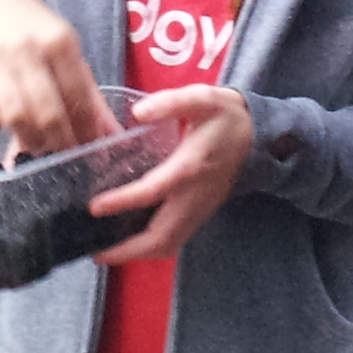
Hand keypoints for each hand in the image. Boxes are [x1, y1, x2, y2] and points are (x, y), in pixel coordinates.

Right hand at [0, 0, 112, 157]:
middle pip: (47, 111)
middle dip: (59, 142)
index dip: (87, 131)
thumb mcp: (67, 51)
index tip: (92, 152)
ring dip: (28, 139)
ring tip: (36, 146)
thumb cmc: (34, 31)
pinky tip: (1, 123)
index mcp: (59, 42)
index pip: (79, 96)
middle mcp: (27, 49)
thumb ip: (89, 93)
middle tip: (62, 156)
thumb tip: (113, 135)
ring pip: (14, 114)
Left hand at [91, 86, 254, 262]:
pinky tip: (130, 242)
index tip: (95, 207)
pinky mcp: (201, 214)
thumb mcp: (201, 98)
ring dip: (138, 254)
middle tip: (95, 253)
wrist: (258, 137)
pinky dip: (151, 247)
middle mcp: (195, 195)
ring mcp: (200, 209)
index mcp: (191, 166)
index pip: (153, 191)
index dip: (123, 201)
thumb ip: (171, 102)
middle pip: (162, 236)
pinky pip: (175, 239)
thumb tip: (138, 112)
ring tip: (106, 253)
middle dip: (128, 250)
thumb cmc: (224, 116)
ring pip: (170, 244)